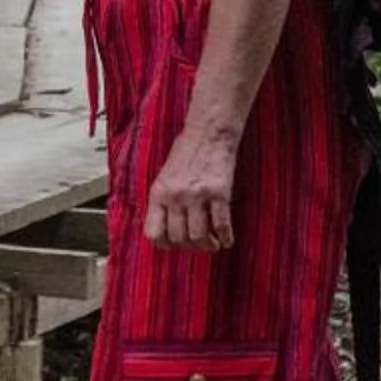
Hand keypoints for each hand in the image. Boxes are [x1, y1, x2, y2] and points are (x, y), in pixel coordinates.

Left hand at [142, 120, 242, 251]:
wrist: (208, 134)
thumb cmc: (187, 153)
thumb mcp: (165, 177)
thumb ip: (164, 202)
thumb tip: (167, 231)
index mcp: (159, 193)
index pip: (154, 233)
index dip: (165, 245)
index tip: (175, 246)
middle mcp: (175, 196)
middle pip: (178, 238)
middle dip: (190, 247)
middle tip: (199, 244)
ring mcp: (197, 195)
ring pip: (198, 237)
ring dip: (207, 246)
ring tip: (213, 244)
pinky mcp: (219, 193)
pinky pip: (221, 226)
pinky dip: (225, 237)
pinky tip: (226, 239)